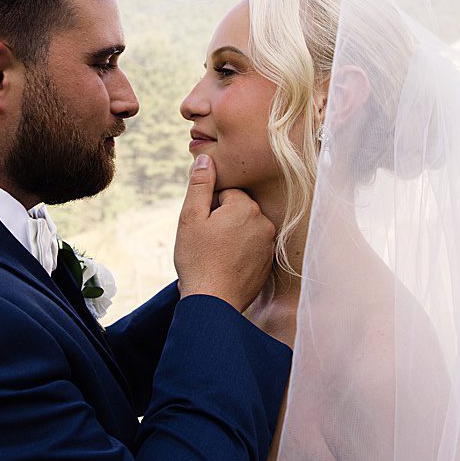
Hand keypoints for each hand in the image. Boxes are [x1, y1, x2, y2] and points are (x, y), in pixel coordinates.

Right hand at [173, 154, 274, 309]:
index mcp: (245, 207)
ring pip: (246, 229)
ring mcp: (269, 244)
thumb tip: (206, 158)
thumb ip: (200, 184)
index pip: (226, 194)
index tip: (202, 227)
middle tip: (206, 241)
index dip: (209, 208)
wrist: (214, 301)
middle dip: (222, 220)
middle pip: (238, 210)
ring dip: (232, 236)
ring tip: (216, 255)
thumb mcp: (190, 217)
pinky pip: (253, 248)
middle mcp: (264, 222)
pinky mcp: (269, 262)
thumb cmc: (198, 259)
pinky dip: (241, 253)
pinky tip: (226, 265)